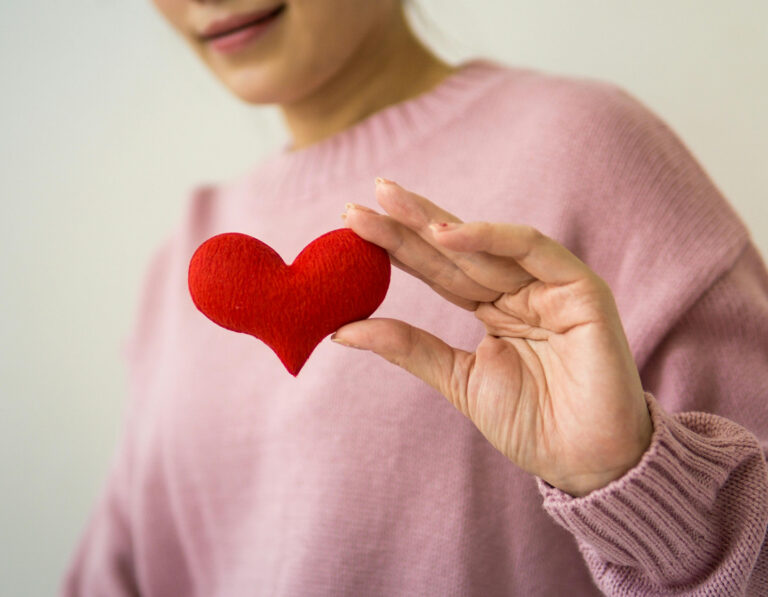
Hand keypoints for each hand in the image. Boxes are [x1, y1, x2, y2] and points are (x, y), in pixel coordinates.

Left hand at [333, 178, 651, 496]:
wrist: (584, 461)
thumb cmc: (530, 424)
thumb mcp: (457, 379)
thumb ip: (408, 347)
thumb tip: (342, 329)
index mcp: (493, 309)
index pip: (438, 271)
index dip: (397, 249)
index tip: (352, 229)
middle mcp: (518, 291)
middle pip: (454, 251)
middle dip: (407, 224)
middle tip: (359, 204)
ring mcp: (549, 286)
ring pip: (484, 244)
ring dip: (434, 221)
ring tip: (386, 201)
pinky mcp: (580, 288)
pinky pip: (532, 250)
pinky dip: (491, 237)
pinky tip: (445, 231)